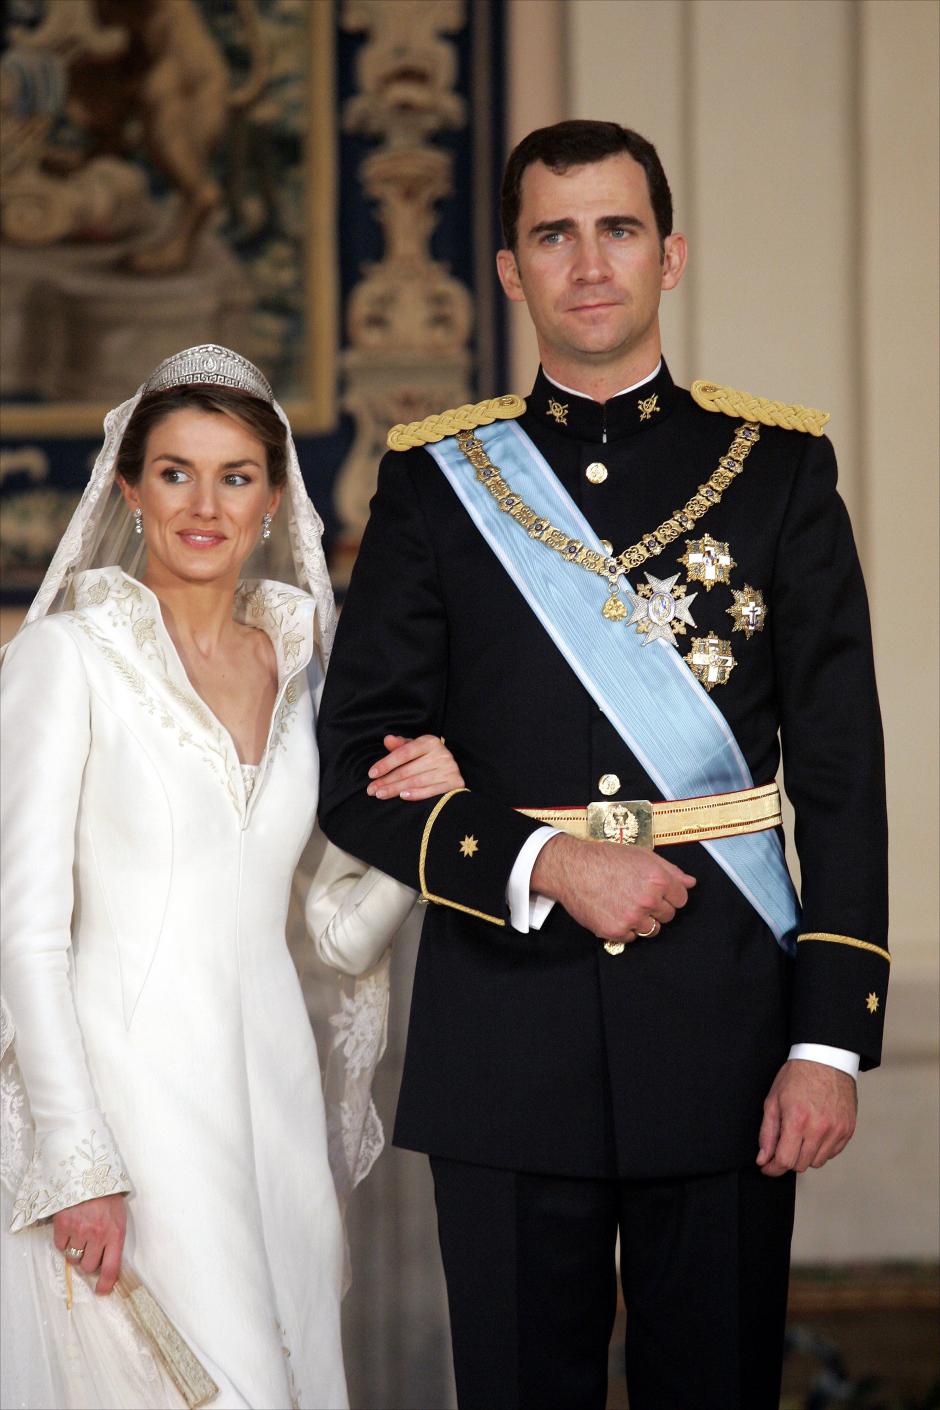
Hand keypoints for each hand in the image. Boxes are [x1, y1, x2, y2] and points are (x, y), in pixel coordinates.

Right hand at [53, 1193, 126, 1294]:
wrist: (89, 1173)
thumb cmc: (106, 1197)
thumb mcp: (119, 1217)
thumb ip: (114, 1239)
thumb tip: (107, 1265)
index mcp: (116, 1233)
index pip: (111, 1268)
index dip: (105, 1284)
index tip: (101, 1291)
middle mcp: (98, 1234)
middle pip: (89, 1266)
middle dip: (89, 1260)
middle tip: (90, 1246)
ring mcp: (79, 1230)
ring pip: (73, 1258)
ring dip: (76, 1250)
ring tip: (81, 1233)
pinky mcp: (63, 1225)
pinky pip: (60, 1246)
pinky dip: (64, 1240)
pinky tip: (70, 1227)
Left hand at [366, 733, 463, 801]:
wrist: (452, 770)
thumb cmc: (428, 758)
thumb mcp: (415, 749)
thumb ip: (400, 746)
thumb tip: (387, 739)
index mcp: (430, 742)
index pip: (404, 753)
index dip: (386, 763)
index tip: (371, 774)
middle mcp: (441, 753)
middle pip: (408, 770)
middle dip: (387, 780)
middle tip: (371, 790)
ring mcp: (449, 769)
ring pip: (416, 781)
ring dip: (396, 789)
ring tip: (380, 794)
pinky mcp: (455, 782)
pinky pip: (432, 790)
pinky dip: (417, 794)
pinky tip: (403, 796)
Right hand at [531, 833, 695, 942]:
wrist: (572, 868)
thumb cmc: (605, 858)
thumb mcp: (641, 856)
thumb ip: (670, 870)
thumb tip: (690, 883)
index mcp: (658, 879)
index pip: (681, 899)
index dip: (669, 894)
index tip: (656, 891)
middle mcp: (648, 900)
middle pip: (668, 916)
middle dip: (656, 908)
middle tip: (636, 895)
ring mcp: (632, 918)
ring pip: (652, 930)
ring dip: (642, 921)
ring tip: (624, 904)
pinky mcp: (616, 931)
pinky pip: (632, 938)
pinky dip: (624, 928)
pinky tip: (613, 911)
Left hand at [756, 1059, 856, 1175]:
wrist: (826, 1059)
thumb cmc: (797, 1077)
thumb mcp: (773, 1100)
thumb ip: (767, 1133)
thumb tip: (763, 1159)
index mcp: (797, 1120)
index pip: (785, 1160)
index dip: (773, 1168)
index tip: (767, 1167)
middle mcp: (819, 1128)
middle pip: (801, 1165)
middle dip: (788, 1158)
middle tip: (783, 1145)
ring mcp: (837, 1130)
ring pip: (817, 1162)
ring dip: (806, 1155)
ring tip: (800, 1135)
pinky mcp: (848, 1130)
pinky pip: (832, 1153)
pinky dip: (821, 1149)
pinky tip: (815, 1132)